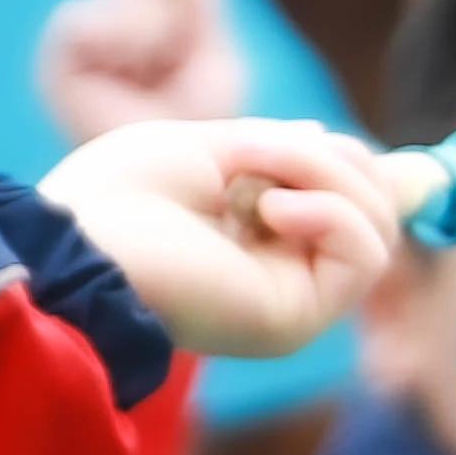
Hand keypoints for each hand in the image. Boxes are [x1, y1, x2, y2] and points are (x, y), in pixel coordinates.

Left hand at [35, 117, 409, 363]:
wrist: (79, 245)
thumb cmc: (119, 192)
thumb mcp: (210, 147)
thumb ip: (280, 147)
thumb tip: (333, 140)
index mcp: (253, 235)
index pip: (345, 196)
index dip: (347, 160)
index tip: (307, 136)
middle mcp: (277, 271)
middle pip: (372, 206)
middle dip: (333, 158)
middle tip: (261, 145)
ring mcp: (291, 298)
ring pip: (376, 225)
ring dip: (325, 174)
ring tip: (252, 173)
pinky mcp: (297, 319)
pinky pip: (367, 254)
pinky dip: (332, 212)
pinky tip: (271, 209)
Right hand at [39, 0, 247, 145]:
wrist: (172, 167)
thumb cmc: (197, 132)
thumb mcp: (215, 64)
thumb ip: (203, 14)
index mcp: (147, 36)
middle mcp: (111, 37)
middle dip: (165, 11)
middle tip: (171, 57)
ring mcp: (81, 49)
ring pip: (114, 0)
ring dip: (145, 28)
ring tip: (150, 72)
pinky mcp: (58, 62)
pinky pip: (83, 21)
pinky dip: (115, 38)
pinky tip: (124, 70)